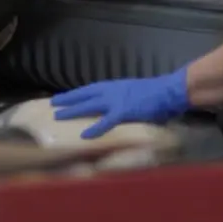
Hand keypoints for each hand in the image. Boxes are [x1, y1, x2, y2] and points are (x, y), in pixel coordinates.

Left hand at [50, 68, 192, 139]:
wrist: (169, 91)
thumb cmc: (157, 93)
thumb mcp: (135, 93)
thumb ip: (125, 99)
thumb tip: (119, 107)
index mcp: (115, 86)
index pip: (90, 88)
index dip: (76, 93)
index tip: (64, 97)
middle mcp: (112, 90)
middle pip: (84, 94)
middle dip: (68, 98)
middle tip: (52, 103)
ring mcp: (117, 100)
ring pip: (89, 104)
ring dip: (73, 110)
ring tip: (58, 115)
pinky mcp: (124, 111)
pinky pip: (106, 121)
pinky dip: (95, 128)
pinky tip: (84, 135)